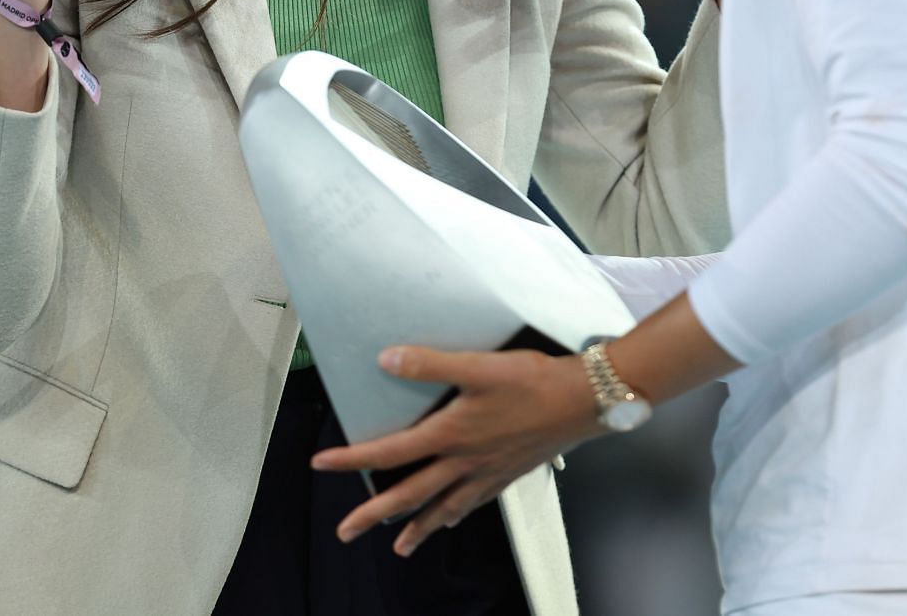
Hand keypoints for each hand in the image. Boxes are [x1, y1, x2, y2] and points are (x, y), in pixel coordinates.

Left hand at [310, 345, 600, 556]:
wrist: (584, 401)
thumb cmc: (533, 381)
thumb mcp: (478, 365)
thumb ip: (430, 363)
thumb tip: (387, 359)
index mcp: (450, 435)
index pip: (390, 452)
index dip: (353, 459)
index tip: (322, 466)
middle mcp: (464, 461)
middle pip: (409, 494)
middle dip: (373, 515)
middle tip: (346, 533)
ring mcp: (487, 474)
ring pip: (442, 508)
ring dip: (415, 527)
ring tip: (399, 546)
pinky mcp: (507, 475)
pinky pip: (472, 504)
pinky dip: (455, 516)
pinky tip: (451, 520)